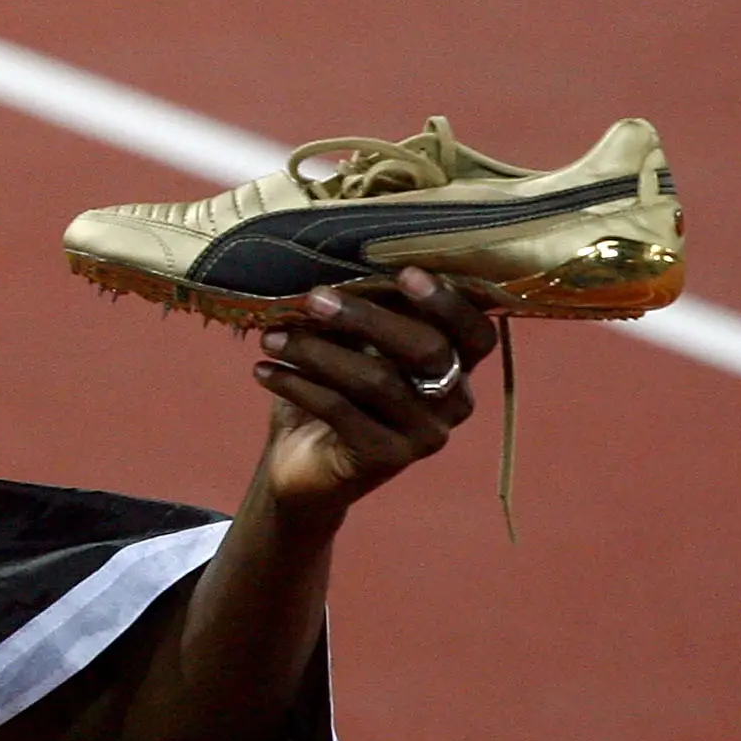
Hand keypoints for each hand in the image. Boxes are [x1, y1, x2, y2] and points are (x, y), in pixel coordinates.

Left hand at [250, 268, 497, 524]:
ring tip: (271, 337)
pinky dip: (298, 385)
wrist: (301, 467)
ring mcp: (425, 435)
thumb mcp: (348, 349)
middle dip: (368, 317)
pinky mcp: (387, 459)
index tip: (405, 273)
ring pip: (377, 380)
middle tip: (314, 298)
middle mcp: (454, 402)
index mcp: (457, 366)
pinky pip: (343, 411)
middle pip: (427, 350)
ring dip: (317, 351)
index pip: (477, 333)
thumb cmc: (330, 394)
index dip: (449, 303)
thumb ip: (359, 320)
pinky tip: (263, 371)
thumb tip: (334, 275)